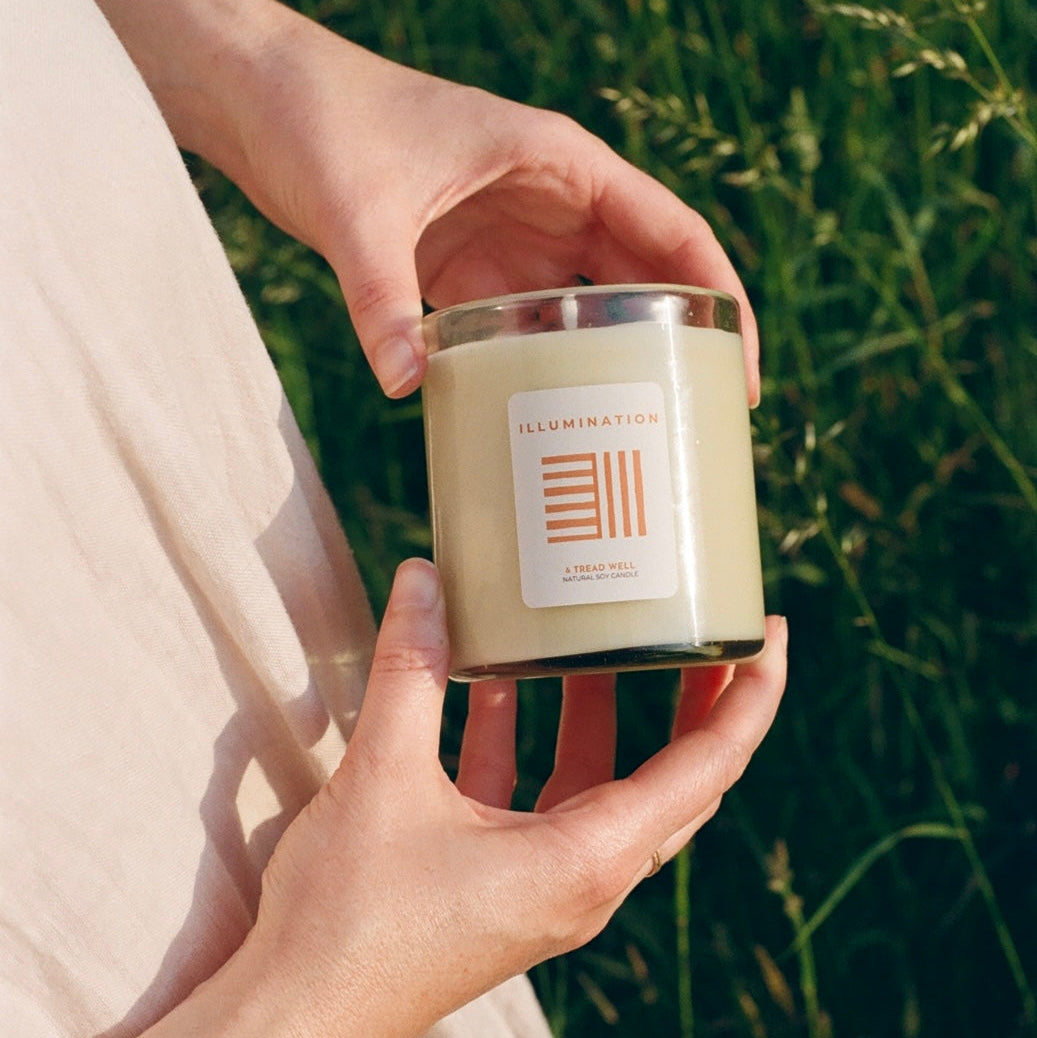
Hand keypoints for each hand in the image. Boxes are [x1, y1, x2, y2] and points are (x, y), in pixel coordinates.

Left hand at [98, 0, 760, 402]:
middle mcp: (549, 202)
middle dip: (680, 343)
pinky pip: (527, 325)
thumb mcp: (358, 207)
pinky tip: (550, 414)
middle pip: (644, 278)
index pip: (670, 232)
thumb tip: (404, 385)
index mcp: (559, 163)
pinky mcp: (471, 270)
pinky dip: (546, 366)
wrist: (263, 104)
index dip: (719, 297)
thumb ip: (381, 296)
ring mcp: (512, 238)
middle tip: (698, 421)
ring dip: (616, 363)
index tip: (737, 366)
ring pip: (589, 308)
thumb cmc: (322, 120)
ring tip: (639, 431)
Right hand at [144, 559, 785, 1037]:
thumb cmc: (349, 918)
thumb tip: (424, 580)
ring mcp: (545, 884)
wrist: (295, 1019)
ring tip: (600, 643)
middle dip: (695, 701)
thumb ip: (412, 671)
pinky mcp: (503, 883)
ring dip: (602, 716)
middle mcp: (583, 876)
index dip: (749, 698)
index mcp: (586, 858)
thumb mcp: (384, 777)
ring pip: (603, 786)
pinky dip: (527, 742)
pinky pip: (538, 800)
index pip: (706, 767)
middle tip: (702, 631)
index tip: (769, 634)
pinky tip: (493, 687)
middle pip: (674, 778)